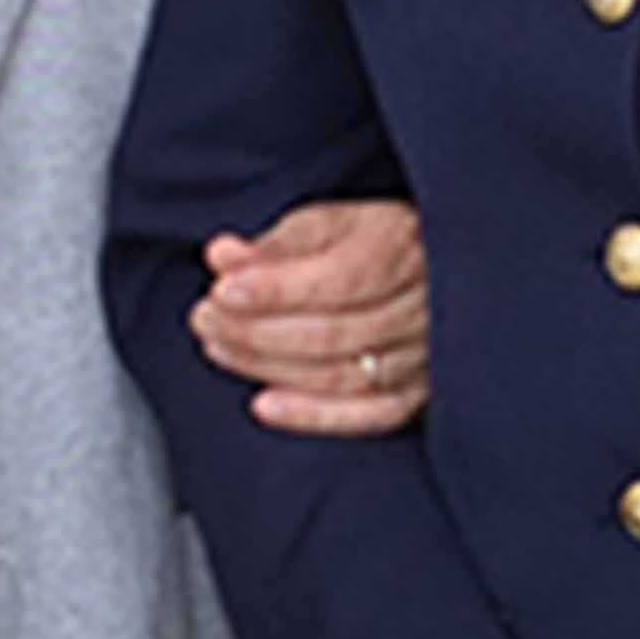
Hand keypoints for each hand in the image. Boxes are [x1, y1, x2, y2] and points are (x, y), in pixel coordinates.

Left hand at [192, 198, 429, 435]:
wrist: (435, 273)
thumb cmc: (373, 241)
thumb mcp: (330, 222)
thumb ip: (278, 242)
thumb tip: (222, 255)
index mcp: (401, 251)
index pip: (337, 280)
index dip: (275, 290)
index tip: (222, 289)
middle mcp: (421, 308)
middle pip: (331, 332)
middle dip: (256, 329)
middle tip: (204, 317)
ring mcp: (423, 357)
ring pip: (339, 375)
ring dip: (268, 366)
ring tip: (218, 346)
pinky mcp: (416, 394)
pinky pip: (366, 416)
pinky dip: (312, 415)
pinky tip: (263, 405)